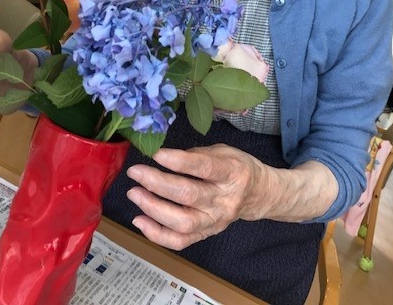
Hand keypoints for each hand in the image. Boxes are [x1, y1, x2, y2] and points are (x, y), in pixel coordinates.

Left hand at [126, 144, 263, 249]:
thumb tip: (164, 157)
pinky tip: (140, 220)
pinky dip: (156, 234)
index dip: (178, 161)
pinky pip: (180, 241)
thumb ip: (197, 154)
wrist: (257, 194)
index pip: (204, 167)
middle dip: (157, 183)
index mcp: (231, 173)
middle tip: (136, 172)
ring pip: (182, 222)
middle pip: (188, 195)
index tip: (156, 154)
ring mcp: (215, 221)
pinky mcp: (206, 235)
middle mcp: (224, 200)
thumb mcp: (223, 151)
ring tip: (135, 193)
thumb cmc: (236, 167)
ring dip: (153, 209)